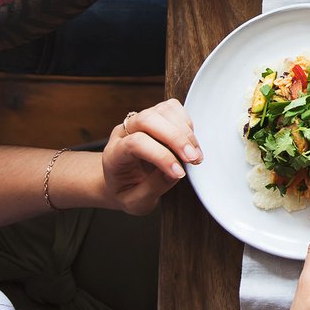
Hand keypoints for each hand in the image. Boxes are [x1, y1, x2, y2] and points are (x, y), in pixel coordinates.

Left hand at [101, 98, 201, 213]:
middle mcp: (124, 131)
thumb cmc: (127, 191)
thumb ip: (152, 189)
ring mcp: (140, 120)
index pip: (136, 143)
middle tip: (193, 158)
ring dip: (184, 131)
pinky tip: (190, 142)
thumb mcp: (135, 202)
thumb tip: (175, 172)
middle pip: (148, 119)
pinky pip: (173, 107)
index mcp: (114, 153)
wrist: (121, 180)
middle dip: (175, 138)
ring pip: (163, 110)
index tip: (179, 173)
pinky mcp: (155, 115)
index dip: (161, 156)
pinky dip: (186, 123)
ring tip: (195, 154)